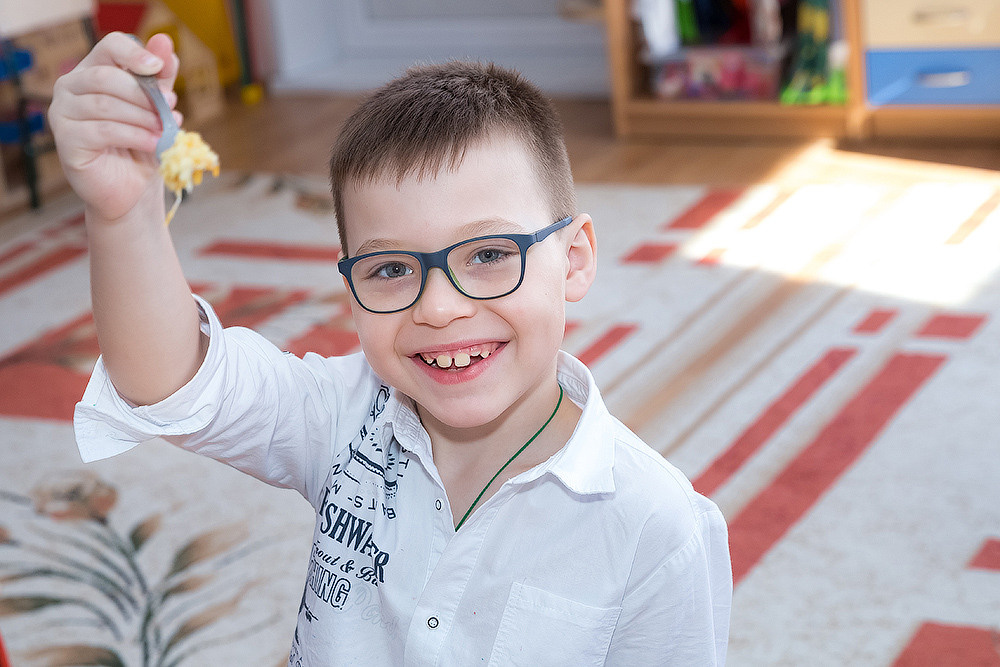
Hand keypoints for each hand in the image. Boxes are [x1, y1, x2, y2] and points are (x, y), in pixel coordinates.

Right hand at [48, 32, 180, 221]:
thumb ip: (160, 77)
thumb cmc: (141, 144)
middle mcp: (70, 88)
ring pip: (105, 105)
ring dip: (142, 117)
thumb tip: (165, 43)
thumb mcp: (156, 107)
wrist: (132, 187)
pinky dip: (134, 135)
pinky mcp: (66, 140)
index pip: (109, 47)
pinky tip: (153, 144)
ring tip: (165, 131)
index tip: (158, 67)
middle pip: (107, 77)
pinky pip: (102, 130)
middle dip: (144, 94)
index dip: (134, 53)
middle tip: (169, 110)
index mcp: (92, 71)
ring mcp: (62, 113)